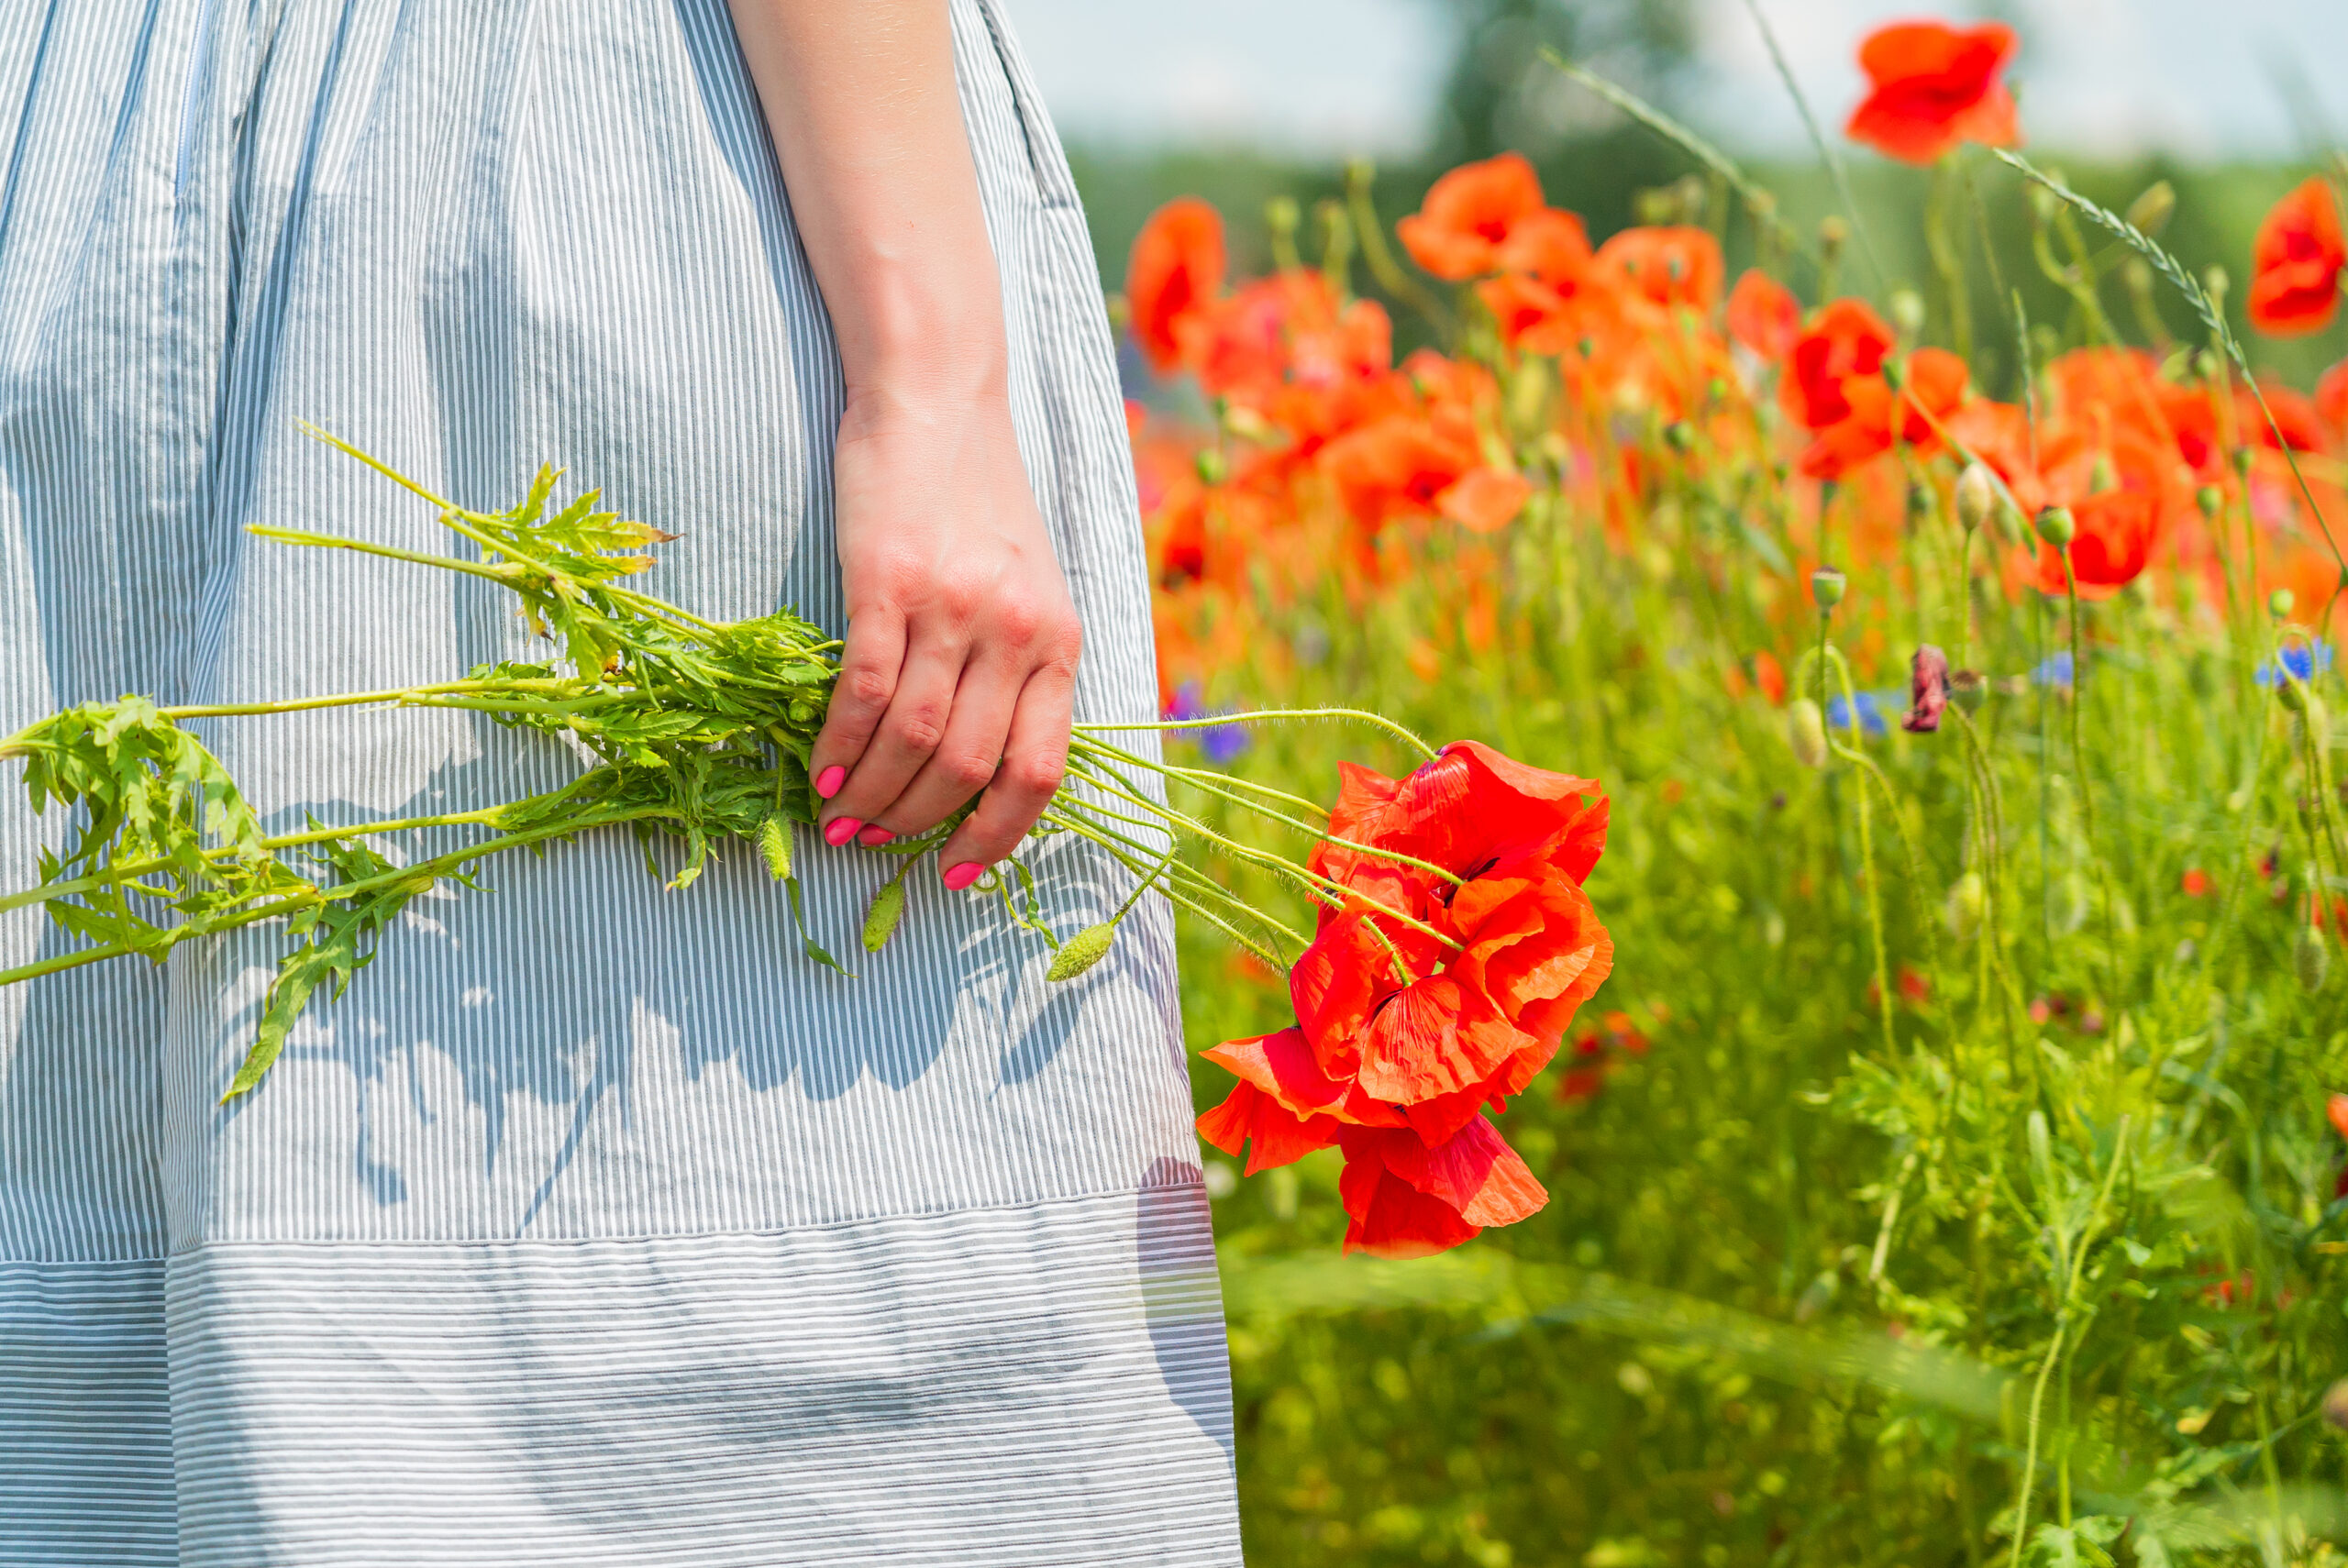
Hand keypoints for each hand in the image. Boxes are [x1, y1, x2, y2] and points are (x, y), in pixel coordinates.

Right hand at [809, 382, 1081, 887]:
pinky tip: (820, 774)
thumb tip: (980, 773)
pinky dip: (839, 747)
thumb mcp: (1029, 587)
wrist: (935, 401)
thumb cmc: (977, 502)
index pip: (1039, 769)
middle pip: (967, 765)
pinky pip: (864, 692)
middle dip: (917, 822)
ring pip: (913, 739)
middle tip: (874, 844)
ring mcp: (952, 606)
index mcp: (1058, 639)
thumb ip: (1019, 667)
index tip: (958, 871)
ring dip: (871, 795)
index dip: (998, 835)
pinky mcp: (888, 582)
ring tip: (841, 820)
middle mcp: (1014, 629)